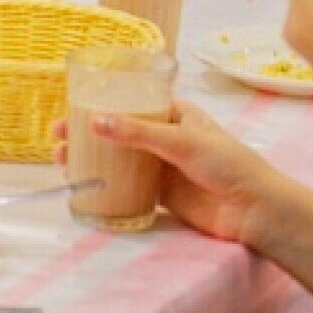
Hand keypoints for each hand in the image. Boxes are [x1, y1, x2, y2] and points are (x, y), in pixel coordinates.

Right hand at [53, 102, 281, 246]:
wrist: (255, 211)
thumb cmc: (229, 165)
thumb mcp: (182, 141)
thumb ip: (138, 132)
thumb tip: (94, 121)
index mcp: (175, 114)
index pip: (131, 101)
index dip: (100, 103)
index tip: (70, 109)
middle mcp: (165, 138)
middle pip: (118, 131)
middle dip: (86, 133)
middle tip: (57, 140)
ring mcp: (161, 167)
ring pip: (118, 159)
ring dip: (91, 159)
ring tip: (63, 163)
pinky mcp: (161, 194)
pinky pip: (126, 186)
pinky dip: (104, 184)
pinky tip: (85, 186)